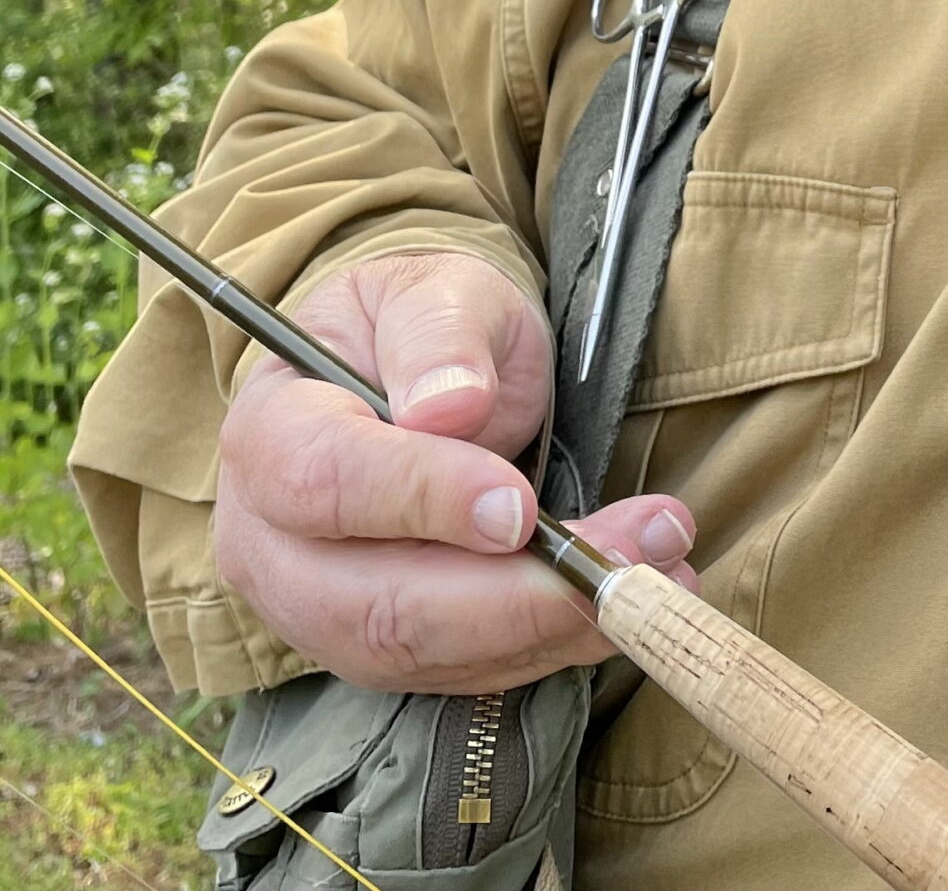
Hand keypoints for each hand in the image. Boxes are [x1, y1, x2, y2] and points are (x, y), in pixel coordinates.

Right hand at [214, 247, 697, 693]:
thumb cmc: (420, 325)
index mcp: (271, 434)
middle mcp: (271, 543)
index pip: (330, 484)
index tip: (521, 508)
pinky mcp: (376, 647)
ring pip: (425, 654)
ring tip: (661, 576)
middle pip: (377, 606)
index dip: (425, 501)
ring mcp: (317, 611)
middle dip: (518, 595)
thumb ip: (439, 336)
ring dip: (552, 627)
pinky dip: (548, 645)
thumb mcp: (435, 291)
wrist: (412, 370)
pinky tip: (623, 604)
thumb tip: (448, 406)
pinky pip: (459, 671)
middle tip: (635, 557)